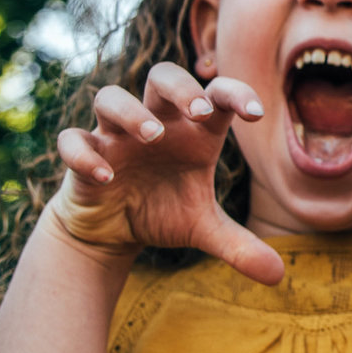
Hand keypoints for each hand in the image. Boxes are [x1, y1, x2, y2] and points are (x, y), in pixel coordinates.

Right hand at [48, 62, 284, 284]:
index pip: (216, 96)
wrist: (111, 231)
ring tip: (154, 137)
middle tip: (199, 113)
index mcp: (192, 133)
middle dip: (181, 87)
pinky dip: (86, 154)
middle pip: (163, 76)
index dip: (236, 94)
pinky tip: (107, 176)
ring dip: (132, 112)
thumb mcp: (202, 229)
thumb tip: (278, 276)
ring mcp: (114, 136)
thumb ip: (239, 246)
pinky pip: (74, 141)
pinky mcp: (83, 155)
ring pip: (111, 98)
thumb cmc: (162, 212)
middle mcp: (155, 124)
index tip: (257, 115)